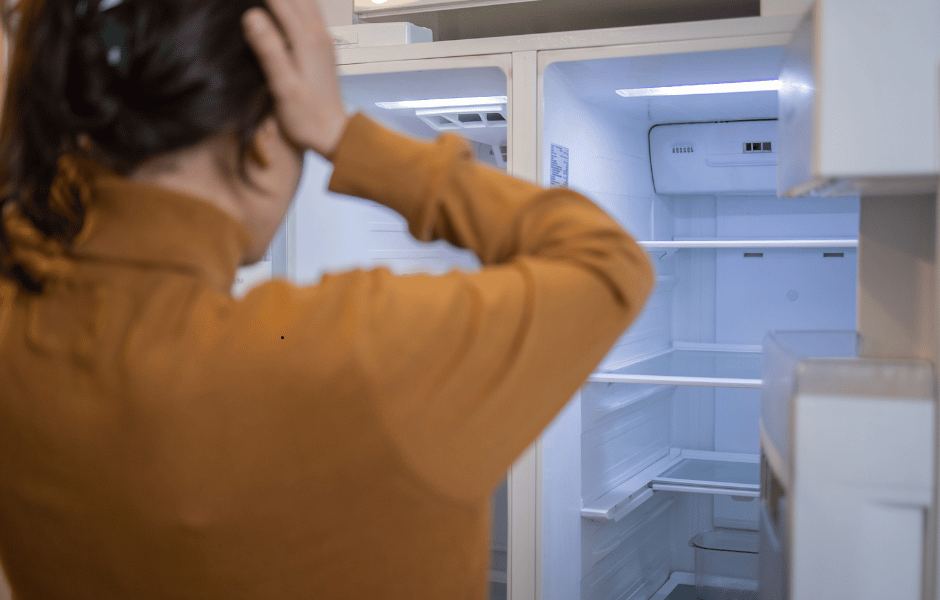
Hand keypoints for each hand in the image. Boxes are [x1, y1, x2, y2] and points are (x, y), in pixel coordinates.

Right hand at [242, 0, 349, 157]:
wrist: (333, 134)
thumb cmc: (306, 116)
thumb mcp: (283, 85)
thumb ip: (268, 49)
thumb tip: (251, 15)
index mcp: (306, 40)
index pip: (279, 0)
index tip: (232, 0)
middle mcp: (319, 34)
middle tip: (247, 0)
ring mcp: (324, 39)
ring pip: (306, 2)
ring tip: (265, 2)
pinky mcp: (324, 47)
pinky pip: (310, 13)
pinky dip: (295, 4)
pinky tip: (283, 8)